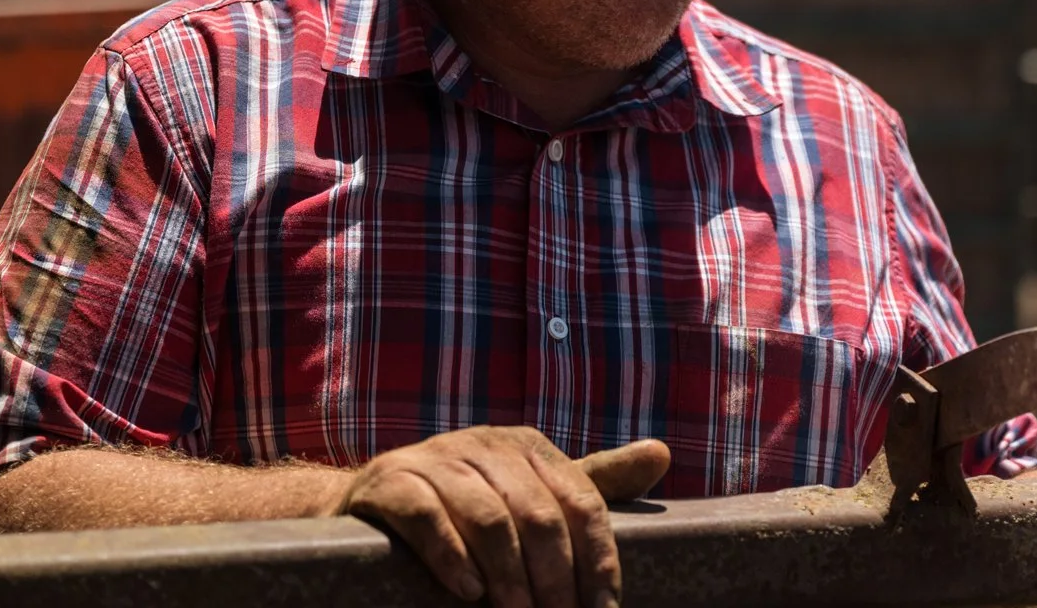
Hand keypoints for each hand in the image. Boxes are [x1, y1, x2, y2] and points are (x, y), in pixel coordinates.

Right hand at [326, 427, 670, 607]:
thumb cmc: (468, 504)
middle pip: (538, 513)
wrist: (373, 501)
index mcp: (527, 447)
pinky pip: (427, 516)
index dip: (598, 559)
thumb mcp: (532, 491)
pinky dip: (451, 558)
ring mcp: (435, 458)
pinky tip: (468, 594)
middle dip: (555, 580)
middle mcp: (485, 443)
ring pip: (488, 518)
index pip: (581, 500)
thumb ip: (594, 482)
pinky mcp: (390, 481)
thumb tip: (663, 453)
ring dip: (509, 578)